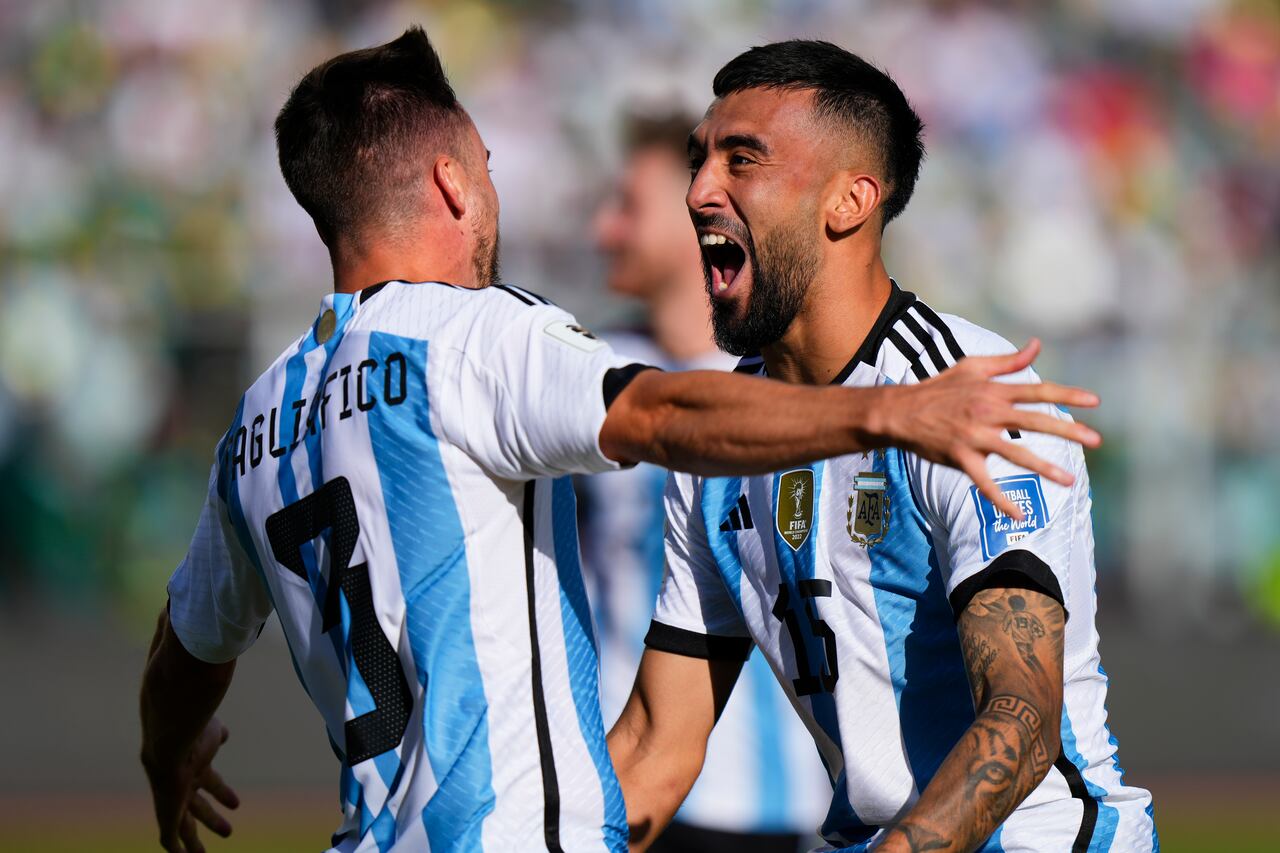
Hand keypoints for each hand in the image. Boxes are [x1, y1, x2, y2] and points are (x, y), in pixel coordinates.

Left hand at [143, 717, 239, 852]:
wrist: (171, 742)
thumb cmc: (195, 732)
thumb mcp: (211, 731)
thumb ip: (217, 734)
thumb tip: (223, 735)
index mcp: (195, 766)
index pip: (210, 782)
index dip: (223, 793)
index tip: (236, 805)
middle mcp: (182, 785)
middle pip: (197, 808)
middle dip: (212, 819)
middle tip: (228, 832)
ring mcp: (173, 800)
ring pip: (182, 827)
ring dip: (193, 842)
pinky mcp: (166, 814)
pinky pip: (168, 837)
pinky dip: (176, 850)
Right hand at [881, 339, 1100, 519]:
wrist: (901, 411)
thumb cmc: (938, 388)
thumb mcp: (972, 367)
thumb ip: (1007, 361)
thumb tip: (1036, 345)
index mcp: (994, 390)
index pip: (1038, 391)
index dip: (1067, 395)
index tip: (1095, 402)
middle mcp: (988, 411)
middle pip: (1035, 420)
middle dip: (1069, 430)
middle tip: (1097, 440)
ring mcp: (975, 435)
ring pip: (1015, 453)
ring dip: (1044, 467)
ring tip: (1069, 481)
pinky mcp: (961, 457)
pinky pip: (984, 482)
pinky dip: (1001, 500)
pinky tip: (1019, 514)